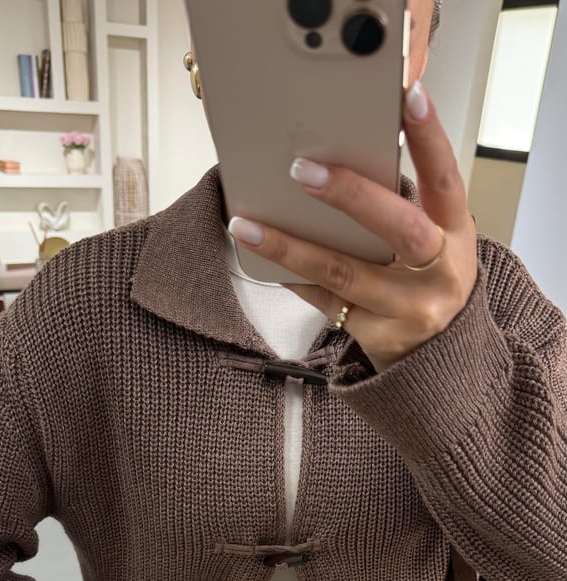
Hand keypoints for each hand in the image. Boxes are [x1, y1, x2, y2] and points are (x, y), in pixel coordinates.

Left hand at [228, 81, 477, 373]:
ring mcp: (408, 309)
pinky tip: (263, 258)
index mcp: (456, 235)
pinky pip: (324, 302)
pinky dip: (293, 277)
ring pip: (343, 272)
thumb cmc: (431, 282)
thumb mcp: (437, 242)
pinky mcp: (376, 336)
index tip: (410, 98)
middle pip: (399, 228)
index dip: (431, 139)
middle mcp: (439, 273)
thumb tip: (340, 160)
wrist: (440, 359)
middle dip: (351, 195)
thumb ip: (405, 207)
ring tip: (246, 225)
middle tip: (303, 170)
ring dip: (290, 246)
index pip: (446, 179)